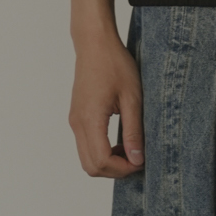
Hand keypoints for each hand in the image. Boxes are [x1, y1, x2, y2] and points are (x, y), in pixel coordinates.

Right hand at [69, 24, 144, 177]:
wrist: (94, 44)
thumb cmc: (115, 64)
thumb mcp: (132, 98)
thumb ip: (133, 131)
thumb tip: (136, 159)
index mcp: (90, 119)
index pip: (102, 161)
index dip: (123, 168)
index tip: (141, 160)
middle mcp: (77, 124)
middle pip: (91, 167)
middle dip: (115, 170)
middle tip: (137, 158)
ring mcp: (74, 121)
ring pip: (87, 159)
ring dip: (108, 162)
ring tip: (130, 149)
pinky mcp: (76, 117)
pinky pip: (86, 146)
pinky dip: (102, 152)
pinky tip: (119, 140)